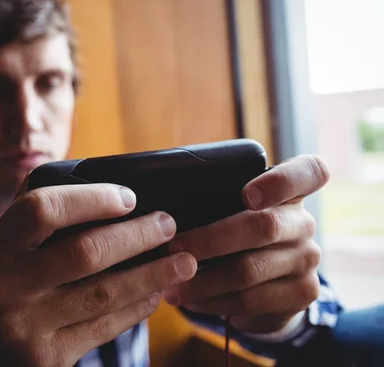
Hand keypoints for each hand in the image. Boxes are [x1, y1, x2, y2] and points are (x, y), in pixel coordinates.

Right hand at [0, 183, 196, 366]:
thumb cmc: (15, 281)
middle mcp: (2, 287)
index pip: (41, 210)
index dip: (90, 199)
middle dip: (136, 235)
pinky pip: (105, 327)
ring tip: (184, 261)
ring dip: (152, 274)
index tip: (128, 197)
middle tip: (168, 224)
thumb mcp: (12, 246)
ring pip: (103, 294)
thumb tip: (111, 190)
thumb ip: (44, 216)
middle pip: (83, 252)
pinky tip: (157, 292)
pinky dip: (137, 307)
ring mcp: (24, 326)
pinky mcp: (48, 357)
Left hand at [164, 155, 329, 333]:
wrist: (271, 282)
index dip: (280, 181)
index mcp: (291, 192)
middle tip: (173, 249)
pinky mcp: (302, 293)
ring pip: (249, 270)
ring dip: (202, 280)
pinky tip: (192, 301)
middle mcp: (304, 223)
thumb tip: (163, 212)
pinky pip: (251, 300)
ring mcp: (307, 259)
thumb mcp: (233, 211)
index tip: (248, 195)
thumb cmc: (238, 232)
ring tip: (171, 285)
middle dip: (210, 239)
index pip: (309, 172)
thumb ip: (215, 201)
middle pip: (263, 226)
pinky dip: (214, 302)